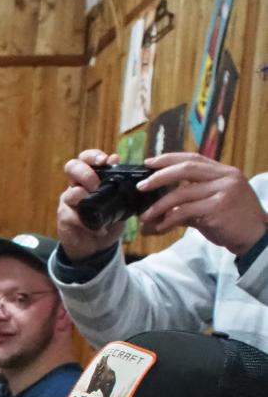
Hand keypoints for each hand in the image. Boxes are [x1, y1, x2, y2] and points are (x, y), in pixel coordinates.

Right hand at [57, 147, 122, 260]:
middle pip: (72, 167)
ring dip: (85, 197)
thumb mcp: (118, 201)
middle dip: (86, 173)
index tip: (104, 160)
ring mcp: (68, 202)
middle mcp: (76, 186)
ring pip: (70, 191)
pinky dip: (86, 222)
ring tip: (98, 206)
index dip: (92, 156)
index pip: (85, 159)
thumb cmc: (107, 221)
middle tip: (98, 185)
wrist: (96, 247)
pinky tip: (99, 229)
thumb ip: (117, 181)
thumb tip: (115, 157)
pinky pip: (71, 215)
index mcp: (89, 179)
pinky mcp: (64, 218)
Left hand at [138, 153, 267, 255]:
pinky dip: (168, 219)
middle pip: (186, 169)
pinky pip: (185, 211)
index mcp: (224, 172)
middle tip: (141, 186)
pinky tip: (160, 227)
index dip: (169, 159)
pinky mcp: (218, 208)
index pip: (194, 158)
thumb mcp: (211, 205)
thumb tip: (158, 207)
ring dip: (159, 206)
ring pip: (182, 193)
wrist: (255, 237)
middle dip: (160, 176)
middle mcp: (225, 177)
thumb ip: (188, 201)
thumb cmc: (232, 221)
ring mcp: (223, 191)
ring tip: (145, 216)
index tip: (149, 162)